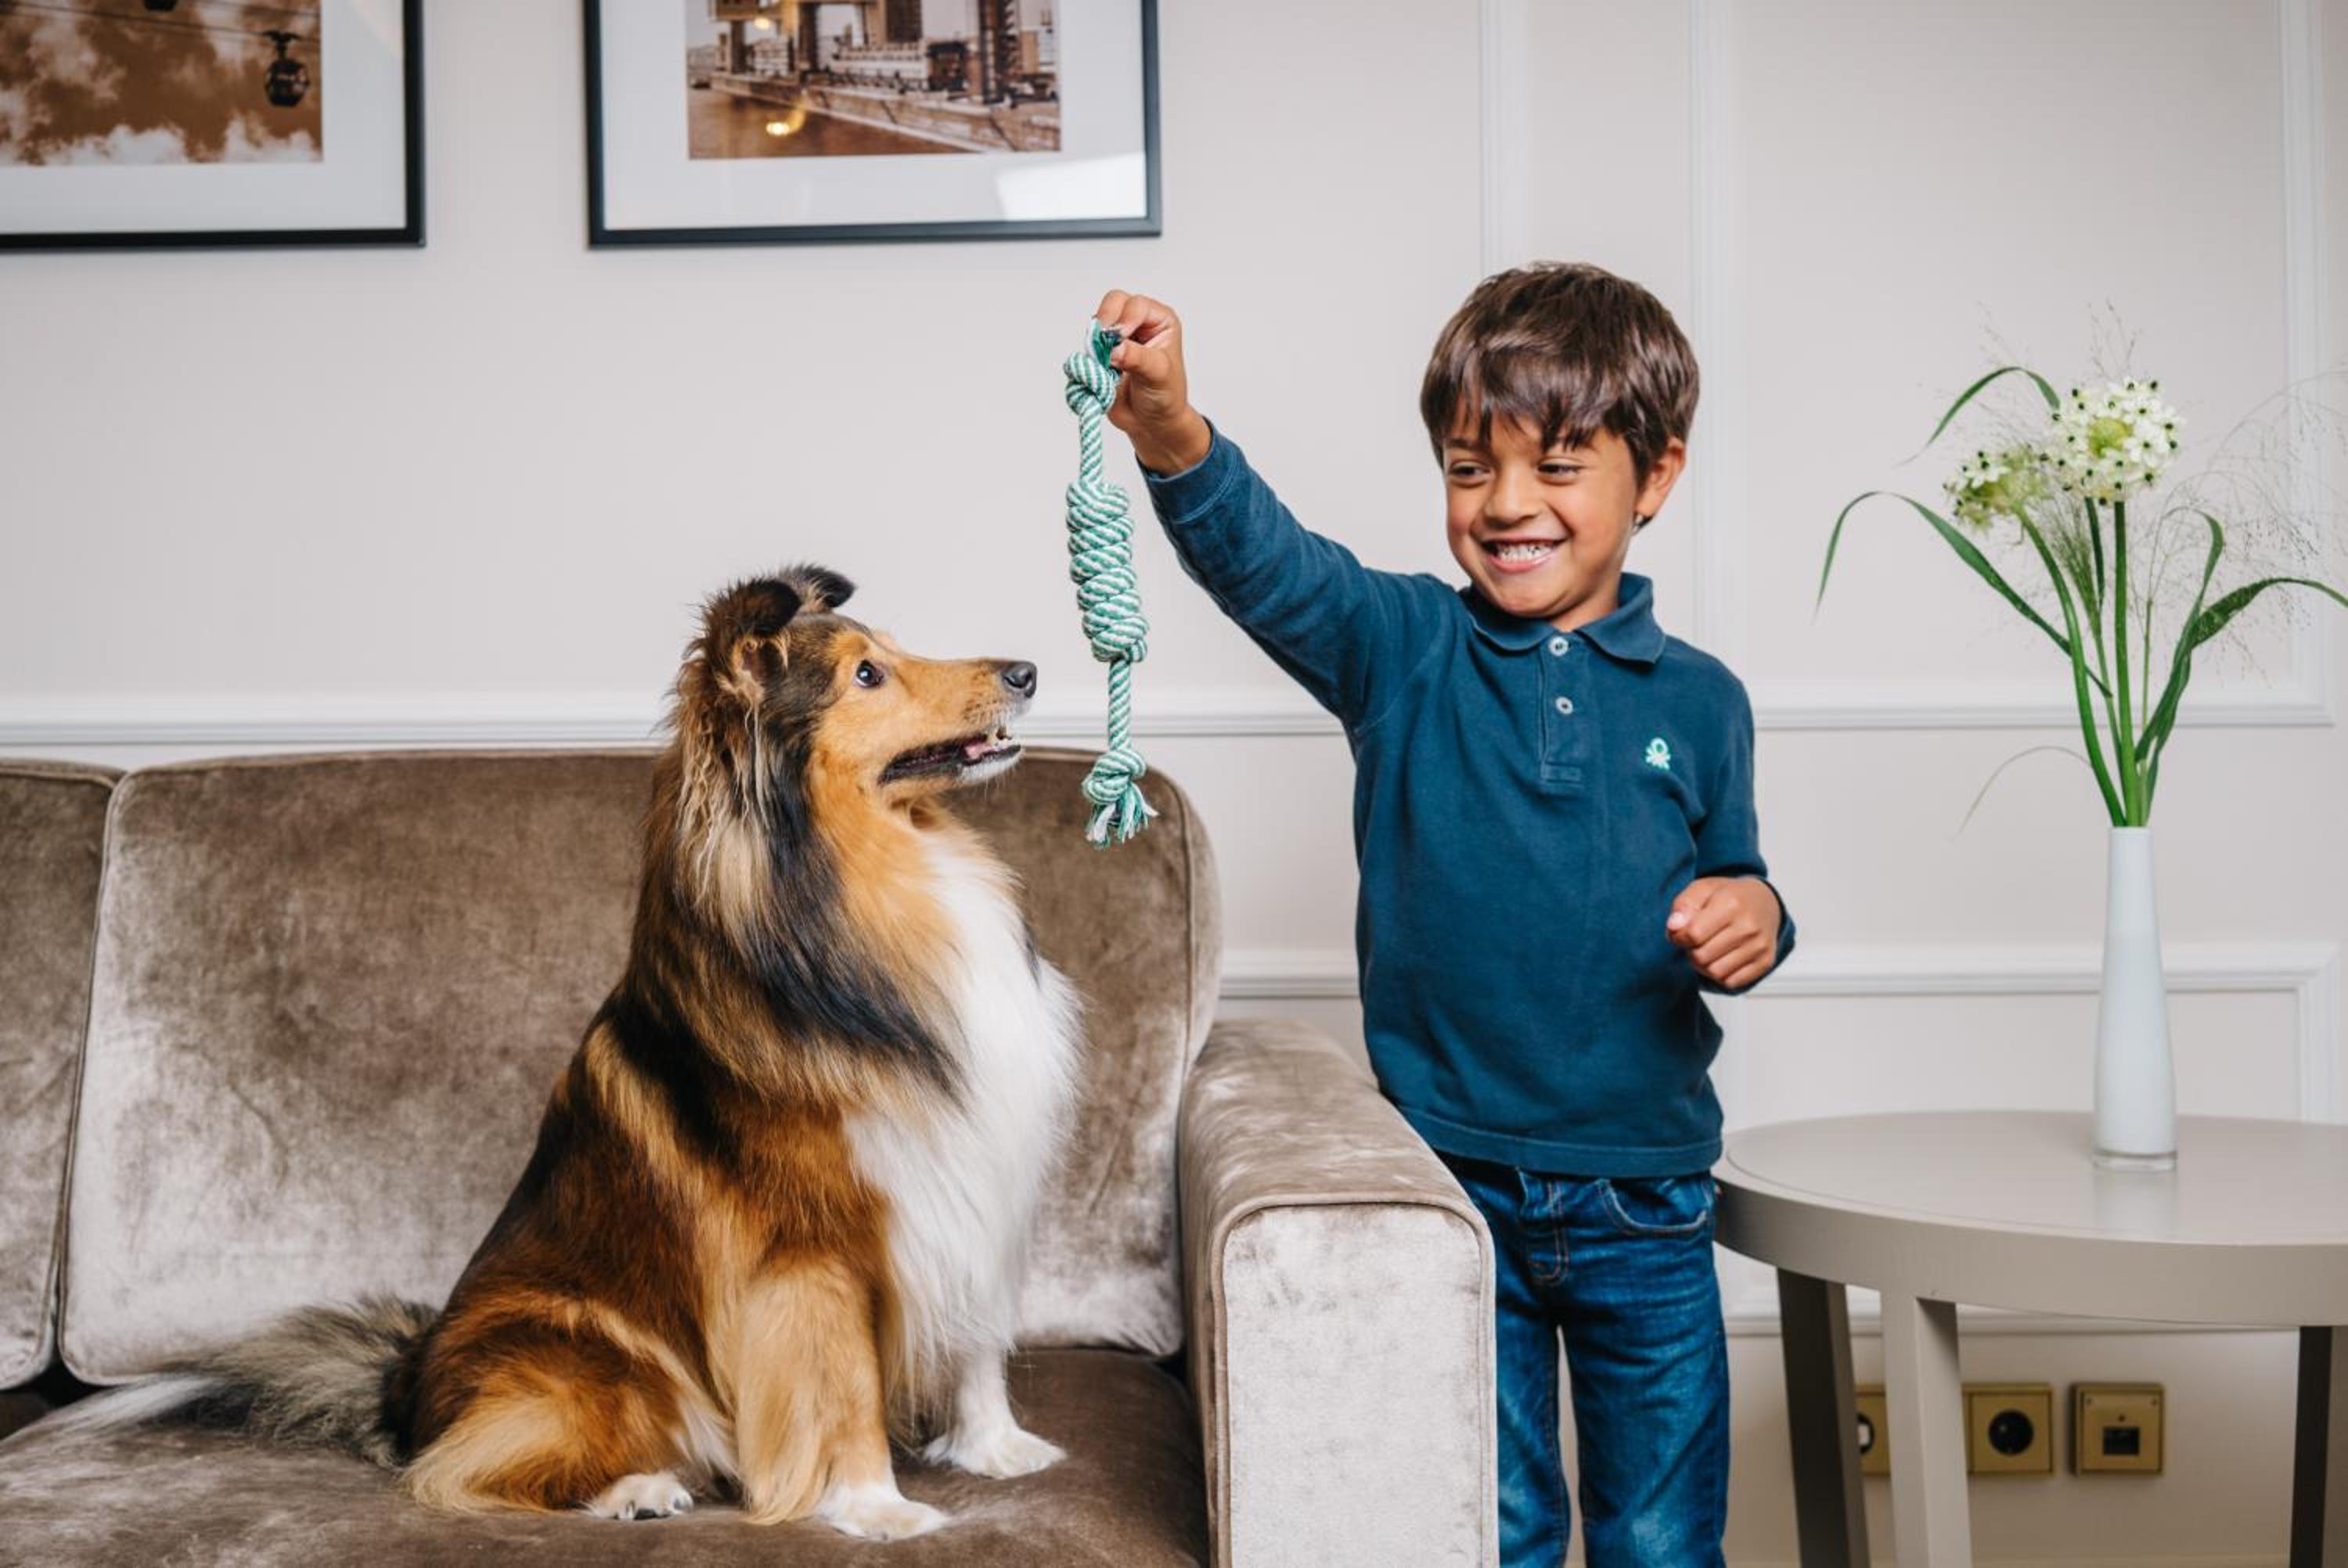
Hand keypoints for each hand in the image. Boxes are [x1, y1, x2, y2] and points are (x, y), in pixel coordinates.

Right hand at [1093, 289, 1210, 474]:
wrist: (1151, 422)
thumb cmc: (1165, 396)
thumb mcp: (1158, 374)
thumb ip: (1137, 358)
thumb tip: (1114, 349)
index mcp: (1160, 321)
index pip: (1136, 305)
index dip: (1124, 319)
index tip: (1119, 339)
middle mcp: (1138, 322)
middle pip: (1113, 303)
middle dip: (1105, 323)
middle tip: (1104, 347)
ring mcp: (1118, 336)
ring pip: (1097, 323)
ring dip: (1095, 342)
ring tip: (1105, 365)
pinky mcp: (1102, 351)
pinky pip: (1088, 345)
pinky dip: (1088, 356)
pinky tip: (1099, 371)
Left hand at [1666, 877, 1779, 992]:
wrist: (1764, 902)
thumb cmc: (1728, 896)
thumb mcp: (1702, 889)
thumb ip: (1683, 905)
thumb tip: (1674, 927)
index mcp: (1731, 903)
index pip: (1693, 934)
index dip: (1678, 937)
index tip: (1681, 933)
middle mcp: (1749, 926)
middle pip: (1701, 956)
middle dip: (1691, 951)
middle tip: (1696, 941)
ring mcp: (1759, 946)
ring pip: (1715, 973)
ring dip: (1704, 965)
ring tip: (1708, 949)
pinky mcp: (1765, 962)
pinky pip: (1731, 982)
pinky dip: (1720, 975)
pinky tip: (1722, 958)